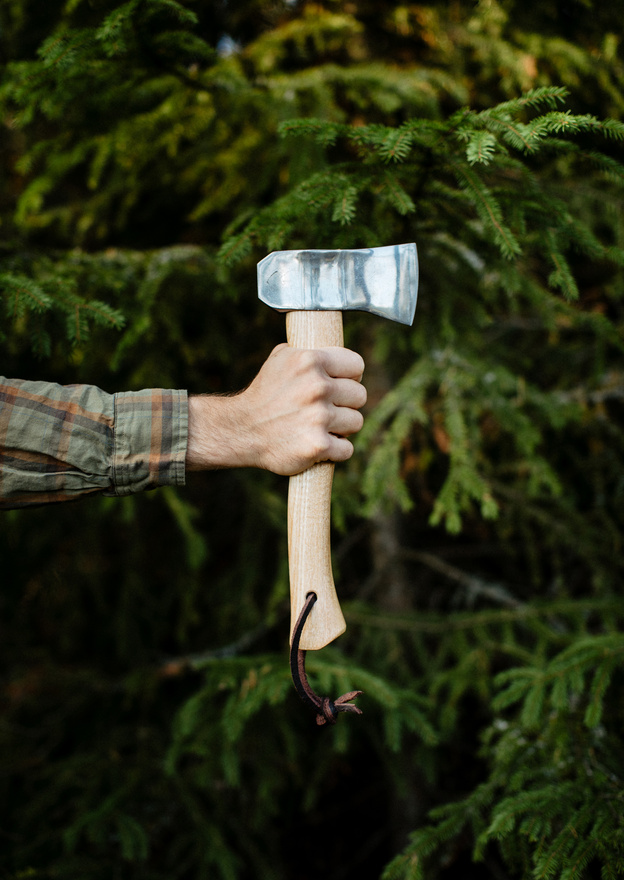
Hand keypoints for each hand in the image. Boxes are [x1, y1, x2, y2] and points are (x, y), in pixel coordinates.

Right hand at [185, 344, 365, 474]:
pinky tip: (320, 445)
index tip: (342, 384)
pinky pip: (346, 449)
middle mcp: (317, 387)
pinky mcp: (318, 446)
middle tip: (328, 409)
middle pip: (360, 396)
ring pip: (356, 422)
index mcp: (310, 361)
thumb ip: (309, 352)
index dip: (351, 376)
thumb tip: (332, 345)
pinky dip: (336, 451)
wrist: (242, 429)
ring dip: (342, 428)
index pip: (357, 366)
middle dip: (346, 403)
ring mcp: (318, 418)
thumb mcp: (280, 359)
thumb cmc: (265, 393)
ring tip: (321, 427)